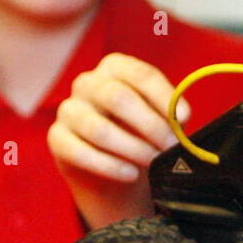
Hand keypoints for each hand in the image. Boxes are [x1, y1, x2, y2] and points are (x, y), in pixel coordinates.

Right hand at [48, 52, 191, 227]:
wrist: (115, 169)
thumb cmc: (142, 133)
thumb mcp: (161, 119)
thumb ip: (171, 114)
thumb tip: (182, 116)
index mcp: (115, 68)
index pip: (140, 74)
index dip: (164, 96)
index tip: (184, 118)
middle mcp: (88, 83)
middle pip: (118, 98)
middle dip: (150, 125)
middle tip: (171, 146)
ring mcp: (68, 109)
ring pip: (99, 129)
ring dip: (133, 149)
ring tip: (154, 162)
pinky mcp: (57, 138)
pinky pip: (80, 152)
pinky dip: (110, 166)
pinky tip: (131, 174)